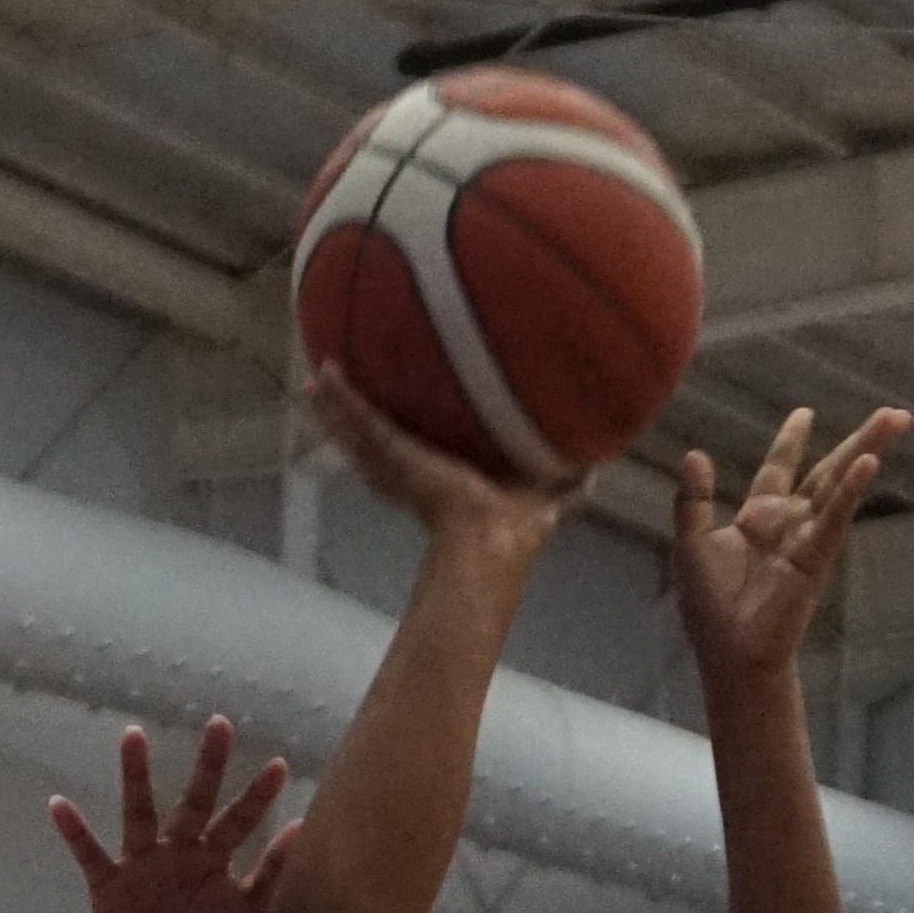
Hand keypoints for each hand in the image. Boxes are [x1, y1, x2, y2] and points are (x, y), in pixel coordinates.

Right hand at [48, 719, 294, 912]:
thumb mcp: (247, 909)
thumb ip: (273, 870)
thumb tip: (302, 827)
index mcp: (210, 857)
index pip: (239, 821)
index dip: (258, 797)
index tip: (279, 765)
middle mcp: (177, 850)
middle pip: (195, 803)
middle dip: (209, 767)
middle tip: (221, 725)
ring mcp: (142, 862)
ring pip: (139, 813)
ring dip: (136, 777)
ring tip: (133, 735)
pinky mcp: (109, 882)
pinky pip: (89, 853)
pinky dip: (74, 831)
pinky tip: (59, 805)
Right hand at [307, 361, 572, 554]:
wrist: (488, 540)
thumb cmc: (518, 528)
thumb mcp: (547, 494)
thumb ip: (568, 483)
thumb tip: (600, 471)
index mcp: (447, 486)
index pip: (420, 465)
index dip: (406, 451)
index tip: (397, 429)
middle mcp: (416, 480)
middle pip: (376, 450)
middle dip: (356, 427)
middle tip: (337, 401)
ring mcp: (398, 469)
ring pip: (358, 436)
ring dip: (337, 411)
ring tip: (313, 386)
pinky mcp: (392, 457)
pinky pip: (363, 421)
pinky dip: (344, 399)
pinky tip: (325, 372)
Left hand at [673, 406, 908, 678]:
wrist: (730, 655)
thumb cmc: (710, 609)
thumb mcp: (690, 544)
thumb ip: (693, 499)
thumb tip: (695, 455)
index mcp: (758, 517)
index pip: (779, 469)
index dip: (791, 441)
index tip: (806, 414)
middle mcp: (789, 523)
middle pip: (826, 470)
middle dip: (856, 440)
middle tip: (889, 413)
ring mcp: (807, 539)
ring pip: (840, 484)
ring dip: (868, 450)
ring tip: (896, 421)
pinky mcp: (816, 559)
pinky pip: (835, 518)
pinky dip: (852, 491)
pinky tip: (869, 463)